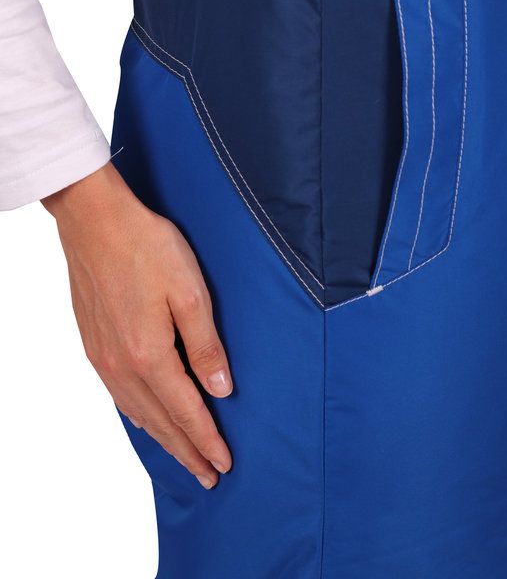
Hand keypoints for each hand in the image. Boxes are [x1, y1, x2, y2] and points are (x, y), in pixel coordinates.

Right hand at [43, 162, 232, 489]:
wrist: (94, 220)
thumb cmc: (147, 247)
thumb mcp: (190, 292)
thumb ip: (206, 345)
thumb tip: (221, 390)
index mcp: (150, 355)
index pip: (186, 412)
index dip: (206, 440)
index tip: (224, 464)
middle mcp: (122, 365)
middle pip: (160, 422)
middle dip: (186, 451)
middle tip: (208, 476)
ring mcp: (103, 356)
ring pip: (137, 412)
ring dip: (162, 438)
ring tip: (182, 455)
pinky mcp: (93, 343)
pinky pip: (118, 395)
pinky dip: (137, 415)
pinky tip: (144, 418)